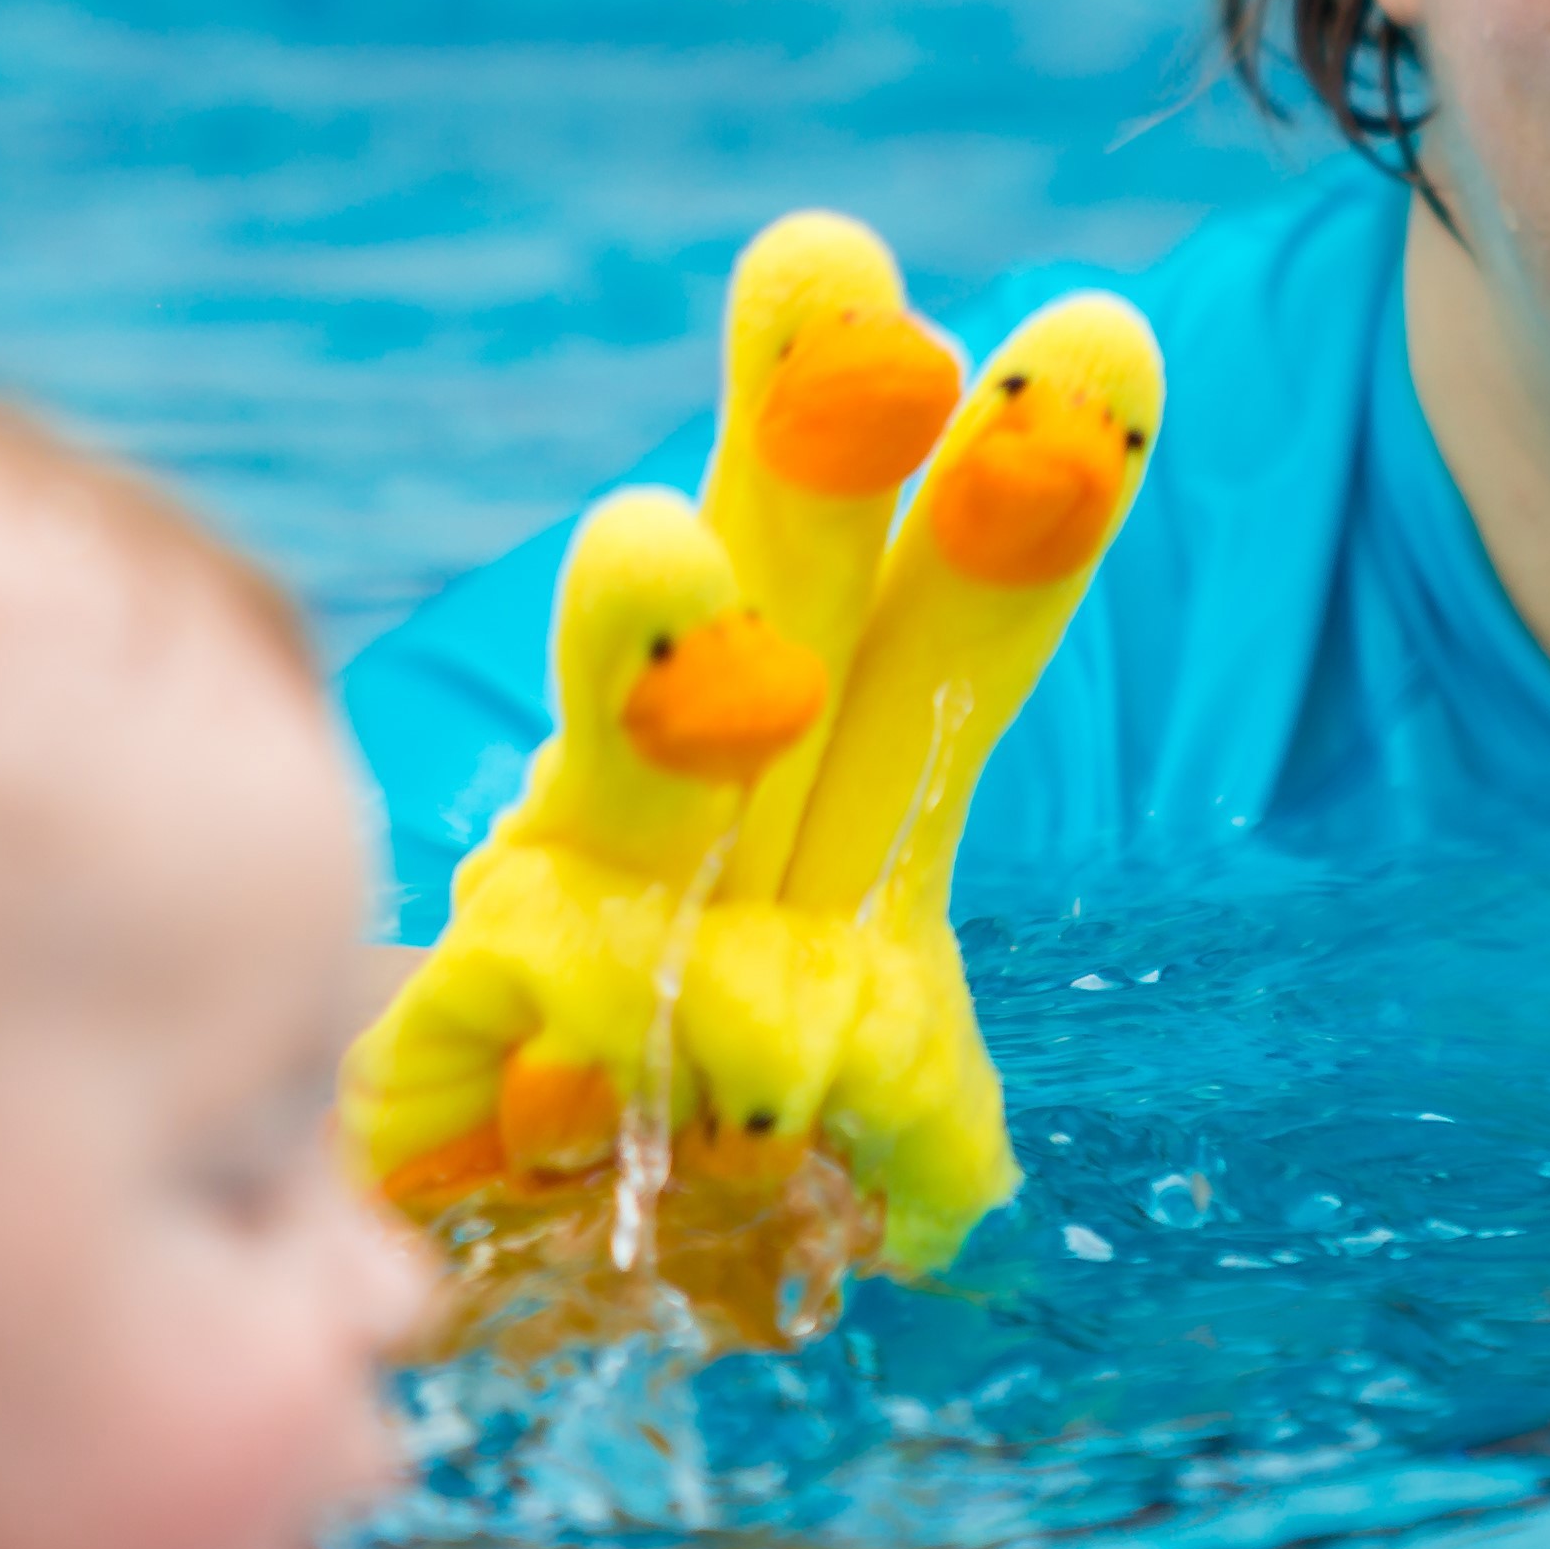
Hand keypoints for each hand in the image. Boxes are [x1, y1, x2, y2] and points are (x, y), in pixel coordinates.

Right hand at [342, 214, 1160, 1285]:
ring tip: (647, 543)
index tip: (1105, 335)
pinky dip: (505, 1035)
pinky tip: (543, 1060)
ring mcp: (575, 919)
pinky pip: (488, 1027)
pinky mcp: (445, 1037)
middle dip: (811, 448)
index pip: (947, 647)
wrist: (516, 1283)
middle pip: (782, 612)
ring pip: (631, 771)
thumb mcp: (886, 1135)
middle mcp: (706, 837)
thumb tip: (925, 1164)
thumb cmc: (726, 1168)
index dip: (1023, 518)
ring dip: (644, 663)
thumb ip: (911, 1112)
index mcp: (845, 835)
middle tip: (839, 265)